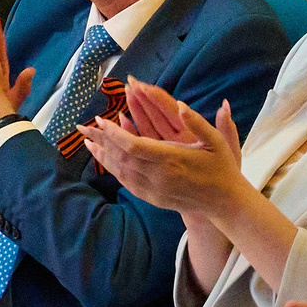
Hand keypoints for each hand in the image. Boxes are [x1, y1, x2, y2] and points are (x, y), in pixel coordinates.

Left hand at [77, 81, 248, 214]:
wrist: (224, 201)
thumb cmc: (222, 166)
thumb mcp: (216, 141)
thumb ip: (198, 122)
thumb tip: (180, 105)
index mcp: (172, 158)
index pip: (134, 145)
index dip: (114, 133)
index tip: (101, 120)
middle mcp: (159, 176)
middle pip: (121, 157)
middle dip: (100, 140)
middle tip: (83, 126)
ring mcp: (154, 189)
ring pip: (120, 171)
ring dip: (102, 155)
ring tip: (86, 141)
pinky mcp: (152, 198)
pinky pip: (126, 183)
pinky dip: (112, 170)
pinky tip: (103, 159)